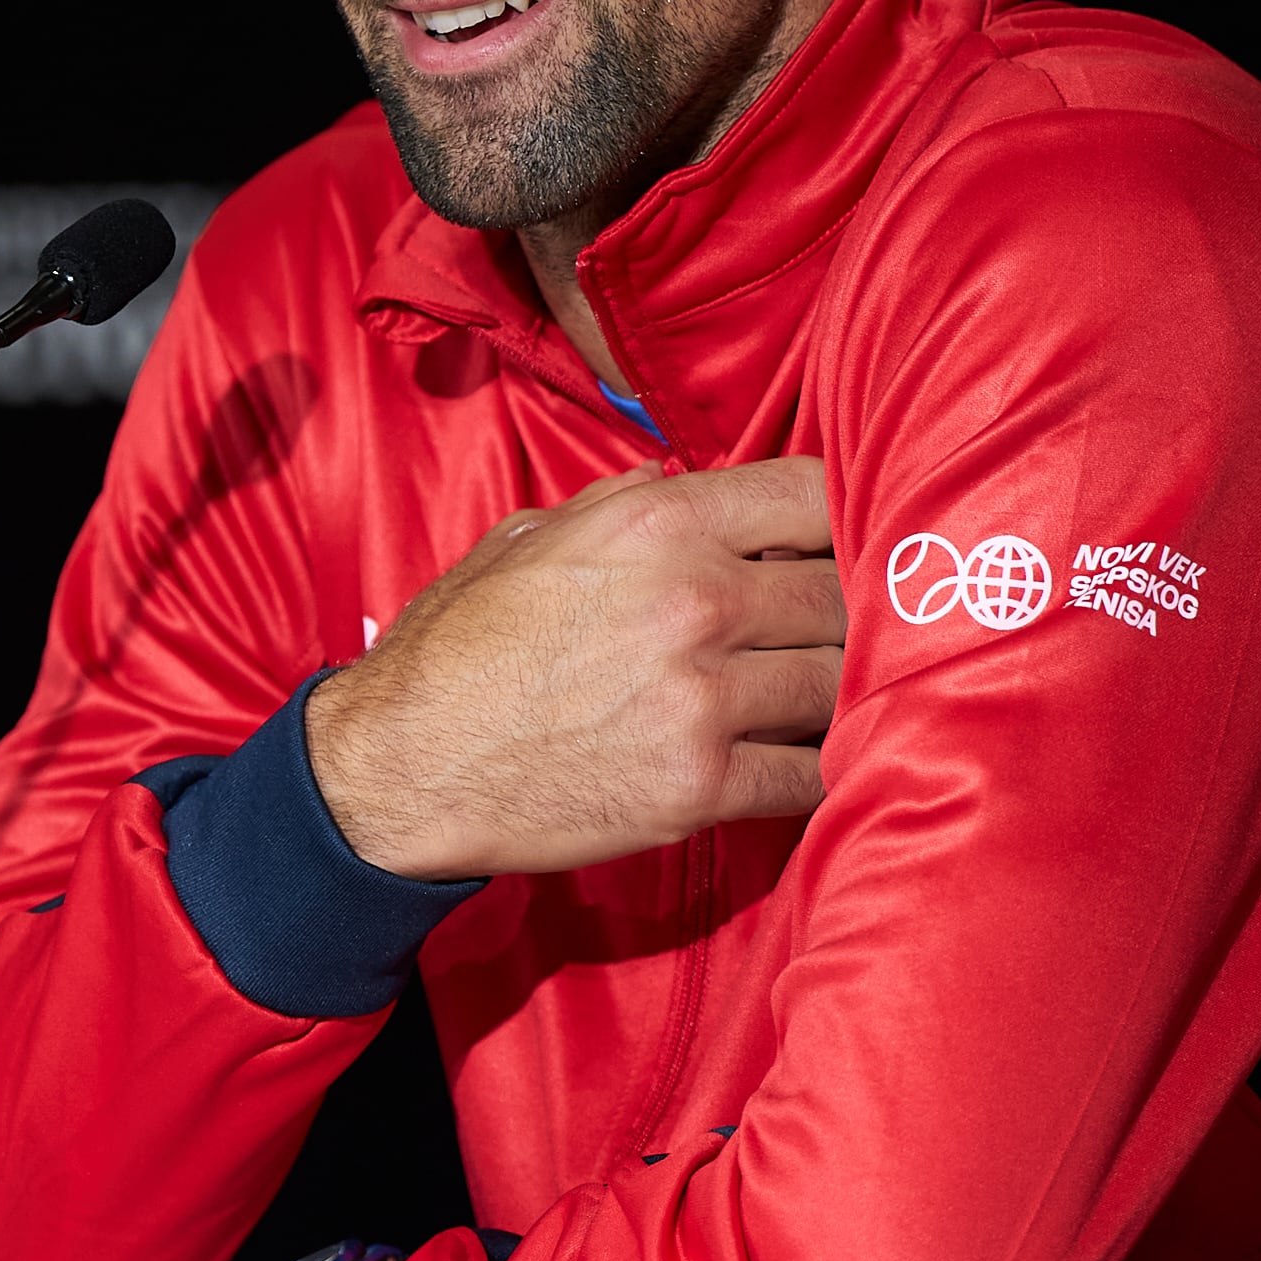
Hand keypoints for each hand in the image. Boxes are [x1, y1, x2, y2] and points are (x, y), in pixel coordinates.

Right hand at [303, 456, 844, 881]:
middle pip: (845, 592)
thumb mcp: (526, 535)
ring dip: (846, 689)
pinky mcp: (699, 785)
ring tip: (845, 692)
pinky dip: (825, 768)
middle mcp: (695, 599)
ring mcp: (702, 696)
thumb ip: (616, 500)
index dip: (852, 516)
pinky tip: (817, 759)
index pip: (815, 494)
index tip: (857, 541)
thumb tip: (675, 475)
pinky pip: (810, 773)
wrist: (402, 763)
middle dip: (857, 610)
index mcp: (659, 521)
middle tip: (858, 628)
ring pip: (840, 681)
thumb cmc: (461, 646)